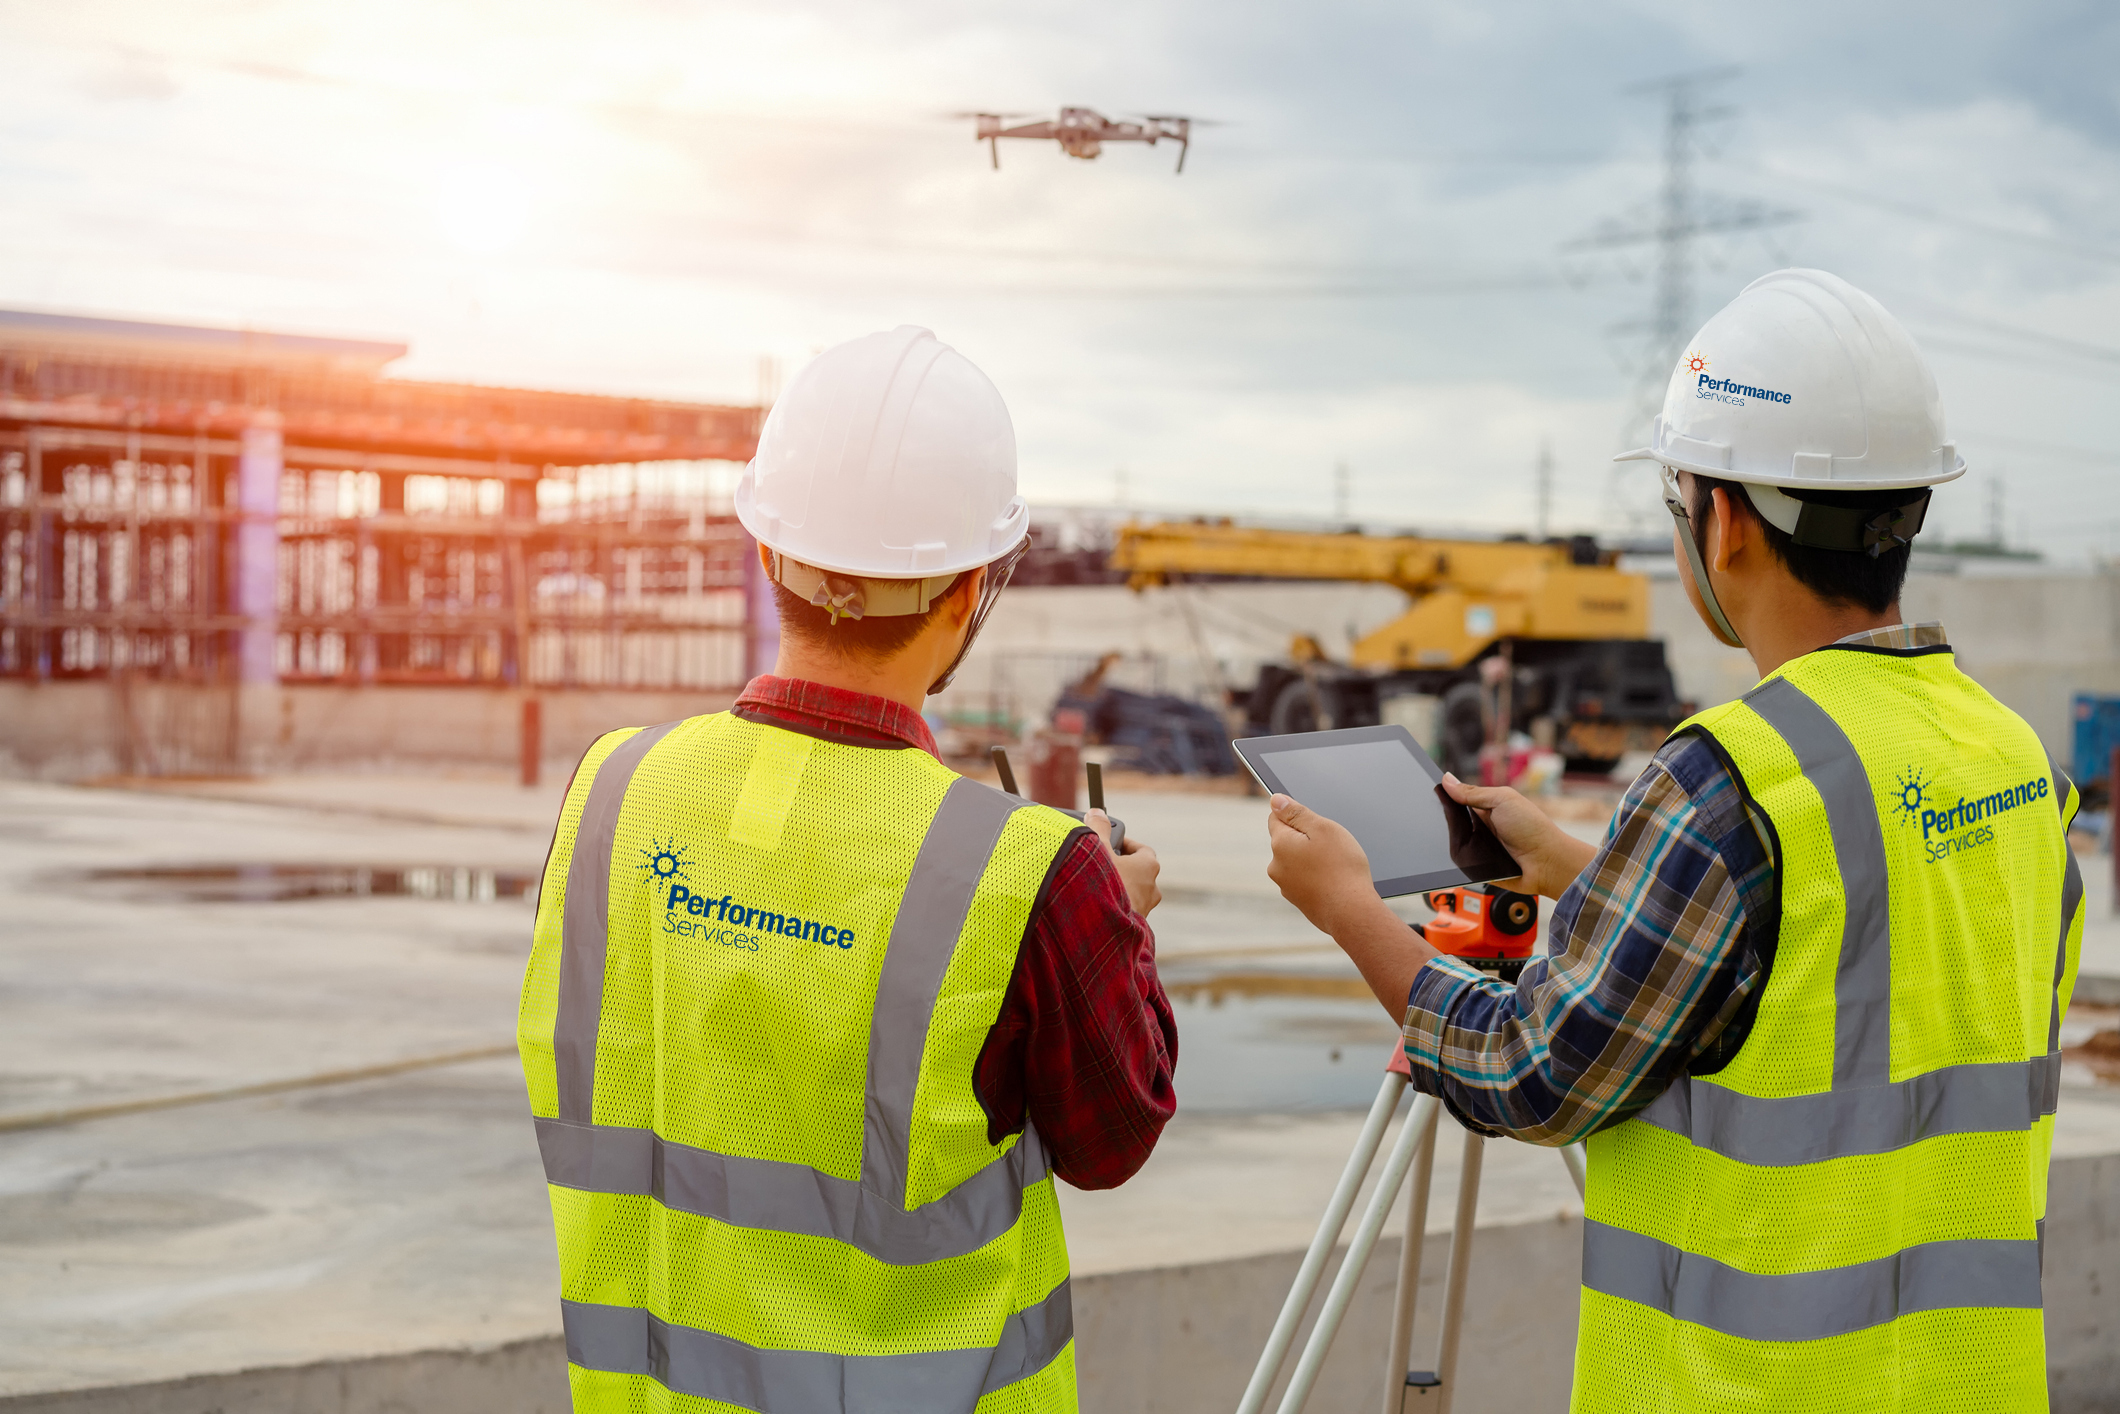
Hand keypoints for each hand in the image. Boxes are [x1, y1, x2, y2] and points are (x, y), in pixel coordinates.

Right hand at [1088, 809, 1160, 915]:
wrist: (1104, 928)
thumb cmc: (1104, 885)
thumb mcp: (1098, 849)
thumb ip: (1098, 828)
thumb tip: (1097, 813)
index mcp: (1149, 866)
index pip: (1142, 849)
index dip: (1126, 844)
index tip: (1112, 843)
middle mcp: (1153, 887)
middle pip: (1138, 871)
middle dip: (1121, 866)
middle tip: (1102, 864)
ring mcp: (1146, 908)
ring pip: (1134, 891)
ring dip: (1119, 887)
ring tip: (1098, 885)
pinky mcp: (1136, 925)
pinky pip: (1127, 909)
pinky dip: (1116, 904)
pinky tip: (1098, 904)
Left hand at [1266, 794, 1381, 937]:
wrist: (1352, 913)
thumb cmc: (1342, 868)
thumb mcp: (1323, 829)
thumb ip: (1297, 812)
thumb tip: (1275, 800)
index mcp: (1280, 844)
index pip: (1276, 818)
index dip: (1296, 815)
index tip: (1314, 823)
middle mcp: (1276, 866)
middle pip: (1287, 841)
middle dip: (1306, 839)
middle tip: (1331, 846)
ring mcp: (1286, 886)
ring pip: (1297, 862)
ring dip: (1312, 859)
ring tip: (1335, 866)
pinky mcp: (1298, 901)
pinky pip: (1306, 881)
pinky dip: (1317, 878)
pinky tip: (1334, 881)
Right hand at [1438, 773, 1596, 899]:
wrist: (1546, 863)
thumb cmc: (1532, 828)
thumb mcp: (1503, 800)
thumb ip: (1473, 792)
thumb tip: (1446, 779)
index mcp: (1486, 806)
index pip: (1457, 798)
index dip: (1444, 794)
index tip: (1429, 789)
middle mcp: (1479, 826)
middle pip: (1450, 819)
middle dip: (1442, 816)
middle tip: (1433, 811)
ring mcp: (1477, 846)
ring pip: (1450, 839)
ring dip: (1449, 837)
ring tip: (1450, 833)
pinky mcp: (1475, 865)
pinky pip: (1456, 859)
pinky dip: (1455, 856)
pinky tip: (1456, 851)